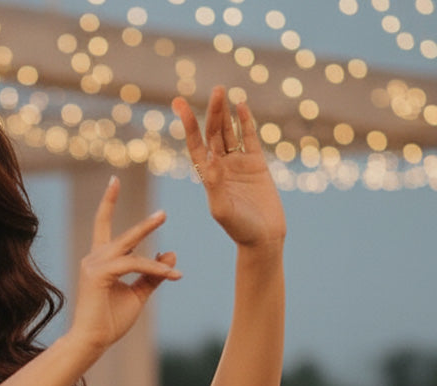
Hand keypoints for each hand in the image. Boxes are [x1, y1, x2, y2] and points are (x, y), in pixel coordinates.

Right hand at [68, 176, 181, 357]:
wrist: (93, 342)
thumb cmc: (110, 321)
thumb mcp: (138, 295)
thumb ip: (154, 274)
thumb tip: (171, 252)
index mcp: (100, 260)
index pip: (103, 225)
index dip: (107, 202)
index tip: (114, 181)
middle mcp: (94, 258)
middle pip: (122, 233)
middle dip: (142, 223)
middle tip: (164, 213)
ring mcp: (94, 264)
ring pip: (130, 247)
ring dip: (148, 233)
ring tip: (166, 221)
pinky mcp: (99, 274)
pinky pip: (134, 264)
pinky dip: (154, 267)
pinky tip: (172, 274)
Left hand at [173, 86, 285, 248]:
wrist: (264, 238)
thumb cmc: (240, 230)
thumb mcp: (222, 210)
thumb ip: (215, 186)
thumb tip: (209, 162)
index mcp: (208, 177)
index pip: (195, 145)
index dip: (188, 124)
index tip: (179, 103)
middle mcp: (221, 167)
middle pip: (214, 133)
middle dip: (213, 112)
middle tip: (216, 90)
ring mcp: (239, 164)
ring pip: (230, 132)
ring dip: (226, 113)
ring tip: (222, 91)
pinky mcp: (257, 164)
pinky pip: (250, 138)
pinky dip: (246, 122)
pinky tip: (241, 105)